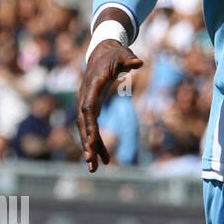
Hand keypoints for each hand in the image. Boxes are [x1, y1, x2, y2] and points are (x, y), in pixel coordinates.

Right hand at [77, 41, 143, 171]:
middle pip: (84, 124)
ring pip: (86, 131)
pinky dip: (98, 143)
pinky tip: (104, 159)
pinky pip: (93, 129)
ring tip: (94, 169)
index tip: (92, 141)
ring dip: (90, 149)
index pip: (88, 109)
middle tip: (89, 161)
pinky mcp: (92, 109)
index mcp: (91, 87)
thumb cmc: (115, 54)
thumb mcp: (122, 54)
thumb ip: (129, 60)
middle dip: (86, 143)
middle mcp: (85, 98)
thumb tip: (139, 62)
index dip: (89, 125)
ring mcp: (86, 105)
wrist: (102, 53)